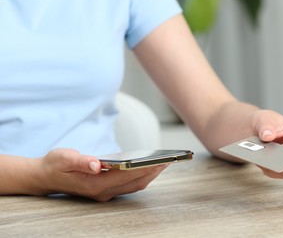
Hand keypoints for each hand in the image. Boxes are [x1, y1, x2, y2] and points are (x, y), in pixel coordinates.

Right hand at [39, 148, 167, 201]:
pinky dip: (140, 177)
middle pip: (134, 183)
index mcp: (94, 183)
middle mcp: (102, 192)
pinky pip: (128, 185)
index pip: (125, 176)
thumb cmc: (55, 165)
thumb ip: (80, 161)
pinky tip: (148, 166)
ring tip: (163, 163)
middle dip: (152, 172)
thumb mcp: (64, 158)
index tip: (160, 161)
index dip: (144, 168)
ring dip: (149, 175)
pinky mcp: (106, 190)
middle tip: (168, 160)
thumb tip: (96, 164)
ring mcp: (105, 193)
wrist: (45, 177)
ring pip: (133, 186)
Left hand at [253, 109, 282, 178]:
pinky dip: (268, 170)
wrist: (261, 130)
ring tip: (260, 161)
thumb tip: (267, 136)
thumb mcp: (266, 120)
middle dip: (282, 163)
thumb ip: (267, 127)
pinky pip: (278, 174)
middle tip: (268, 161)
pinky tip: (260, 163)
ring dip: (272, 168)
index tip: (279, 153)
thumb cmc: (269, 123)